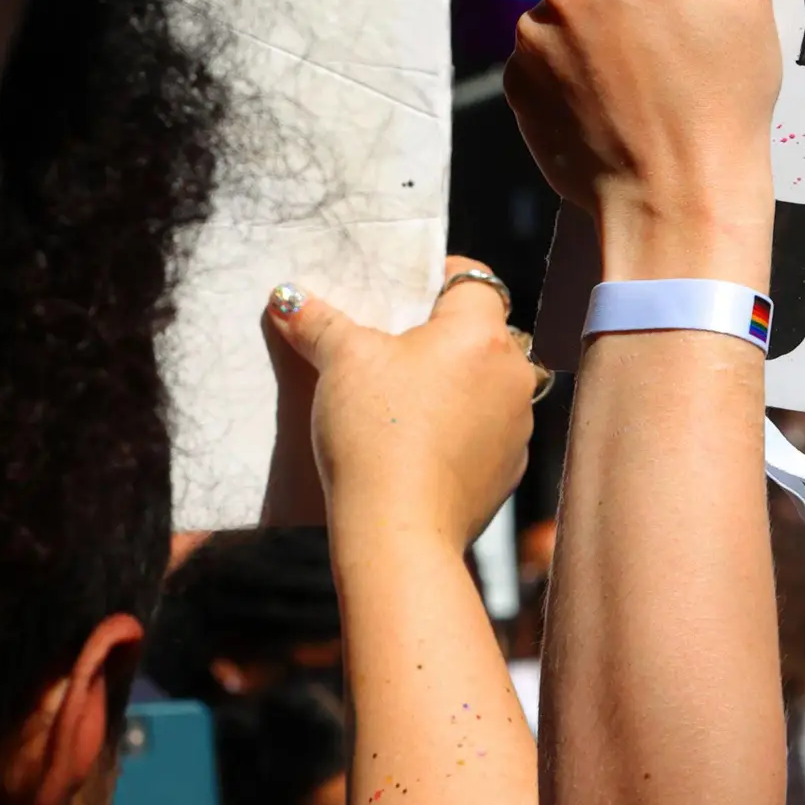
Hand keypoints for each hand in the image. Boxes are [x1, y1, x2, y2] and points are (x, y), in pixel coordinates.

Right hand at [266, 264, 540, 551]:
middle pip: (481, 333)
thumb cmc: (376, 432)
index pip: (473, 280)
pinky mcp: (509, 467)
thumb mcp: (341, 363)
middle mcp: (514, 373)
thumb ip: (319, 322)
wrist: (399, 527)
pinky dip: (459, 429)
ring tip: (403, 399)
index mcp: (482, 333)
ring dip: (454, 384)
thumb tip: (286, 296)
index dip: (438, 277)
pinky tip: (419, 443)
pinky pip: (486, 431)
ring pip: (486, 384)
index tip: (405, 289)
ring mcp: (518, 423)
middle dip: (440, 334)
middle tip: (392, 346)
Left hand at [507, 0, 784, 276]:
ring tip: (645, 73)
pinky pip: (543, 50)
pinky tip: (616, 99)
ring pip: (561, 1)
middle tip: (669, 26)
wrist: (677, 198)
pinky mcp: (515, 83)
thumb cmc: (726, 94)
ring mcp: (532, 35)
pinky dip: (572, 65)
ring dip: (593, 20)